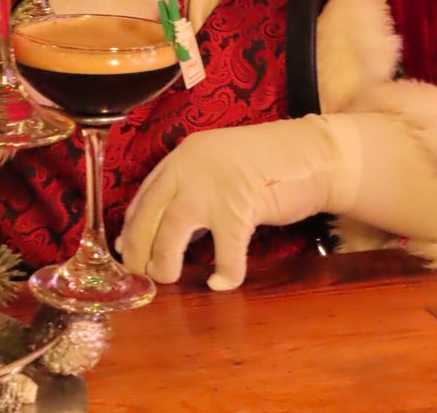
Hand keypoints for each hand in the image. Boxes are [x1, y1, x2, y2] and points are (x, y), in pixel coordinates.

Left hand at [118, 115, 360, 290]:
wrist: (311, 154)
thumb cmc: (265, 162)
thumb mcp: (216, 165)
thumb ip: (189, 187)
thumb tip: (161, 227)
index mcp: (183, 155)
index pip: (145, 194)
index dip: (131, 225)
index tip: (125, 248)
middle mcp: (190, 168)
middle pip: (148, 214)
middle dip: (138, 249)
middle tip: (140, 273)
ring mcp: (214, 188)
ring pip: (172, 232)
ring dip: (165, 262)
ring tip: (167, 278)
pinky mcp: (241, 209)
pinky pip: (225, 253)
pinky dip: (223, 273)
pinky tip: (220, 282)